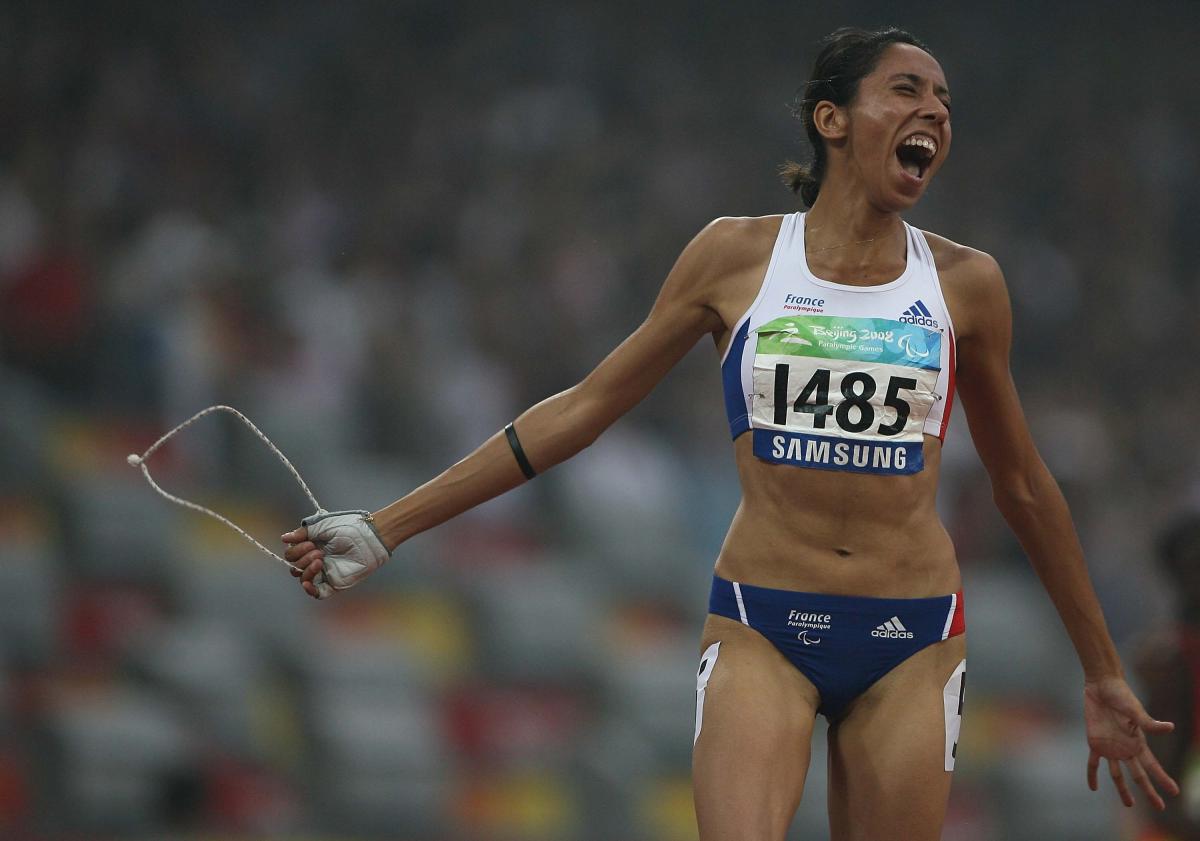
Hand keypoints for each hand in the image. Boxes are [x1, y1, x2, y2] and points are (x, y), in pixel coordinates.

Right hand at [281, 510, 391, 599]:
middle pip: (295, 567)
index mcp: (311, 546)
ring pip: (303, 579)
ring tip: (320, 560)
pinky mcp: (334, 583)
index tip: (310, 543)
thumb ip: (303, 533)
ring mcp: (324, 572)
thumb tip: (283, 538)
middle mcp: (315, 560)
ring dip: (306, 570)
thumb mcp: (322, 526)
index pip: (291, 554)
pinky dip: (310, 590)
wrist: (369, 537)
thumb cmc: (349, 528)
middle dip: (302, 559)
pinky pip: (317, 593)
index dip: (296, 550)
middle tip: (318, 551)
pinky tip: (307, 583)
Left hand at [1084, 675, 1179, 809]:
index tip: (1175, 792)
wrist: (1101, 685)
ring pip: (1117, 774)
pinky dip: (1092, 775)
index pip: (1153, 766)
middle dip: (1149, 791)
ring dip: (1122, 789)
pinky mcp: (1095, 742)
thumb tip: (1170, 727)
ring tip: (1129, 805)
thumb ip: (1149, 723)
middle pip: (1138, 775)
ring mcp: (1110, 747)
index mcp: (1138, 742)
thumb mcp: (1135, 709)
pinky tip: (1093, 787)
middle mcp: (1126, 748)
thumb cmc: (1121, 695)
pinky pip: (1092, 763)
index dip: (1163, 779)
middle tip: (1160, 808)